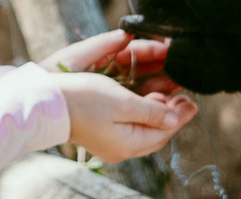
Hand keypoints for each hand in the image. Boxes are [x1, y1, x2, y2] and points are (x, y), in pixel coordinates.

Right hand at [42, 31, 197, 162]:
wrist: (48, 103)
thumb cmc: (83, 100)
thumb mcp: (123, 102)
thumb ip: (152, 111)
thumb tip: (175, 118)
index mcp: (127, 144)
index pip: (164, 132)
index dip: (180, 116)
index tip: (193, 101)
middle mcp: (120, 148)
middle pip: (155, 133)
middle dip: (171, 113)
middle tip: (183, 95)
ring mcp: (110, 141)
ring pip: (143, 129)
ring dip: (157, 111)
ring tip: (167, 93)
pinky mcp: (102, 132)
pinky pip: (131, 125)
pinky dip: (142, 112)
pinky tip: (145, 98)